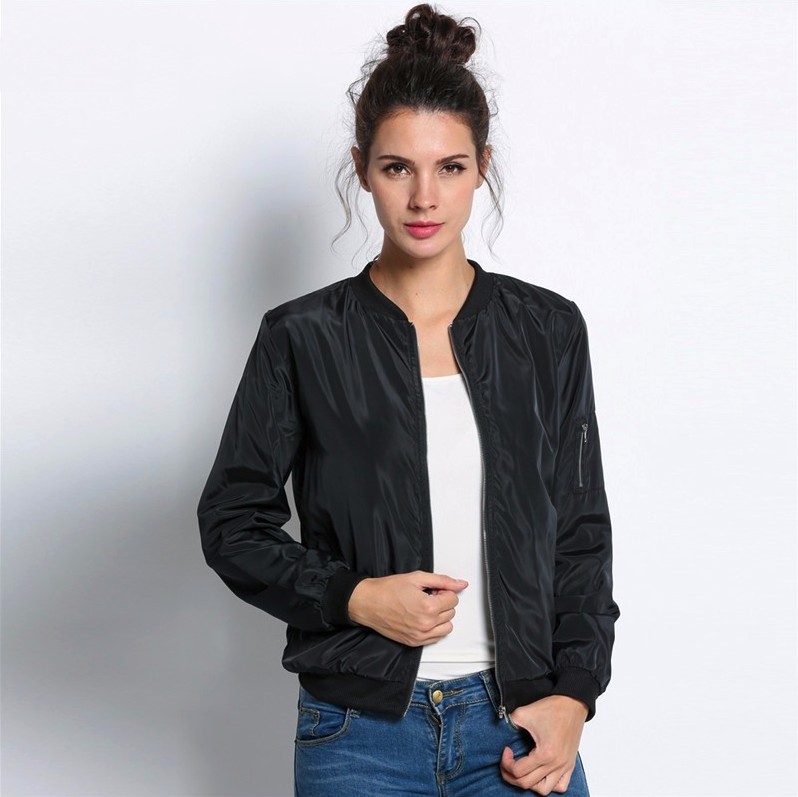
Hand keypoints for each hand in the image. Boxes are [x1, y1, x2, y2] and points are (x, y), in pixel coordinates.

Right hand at [347, 571, 467, 645]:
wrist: (368, 603)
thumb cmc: (388, 589)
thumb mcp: (417, 578)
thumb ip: (442, 580)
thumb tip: (461, 584)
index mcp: (428, 607)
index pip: (453, 599)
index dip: (443, 591)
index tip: (432, 589)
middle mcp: (426, 624)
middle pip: (451, 612)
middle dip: (442, 602)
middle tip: (426, 596)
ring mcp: (420, 636)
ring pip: (447, 626)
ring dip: (440, 616)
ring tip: (425, 607)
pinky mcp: (414, 642)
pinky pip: (436, 637)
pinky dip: (434, 628)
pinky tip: (422, 617)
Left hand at [499, 695, 587, 794]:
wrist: (572, 703)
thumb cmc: (552, 708)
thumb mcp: (523, 713)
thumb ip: (509, 723)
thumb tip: (502, 729)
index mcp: (544, 754)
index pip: (518, 771)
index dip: (506, 763)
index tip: (506, 750)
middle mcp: (556, 764)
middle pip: (527, 783)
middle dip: (511, 775)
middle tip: (507, 762)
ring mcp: (564, 766)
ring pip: (544, 789)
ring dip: (530, 783)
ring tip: (523, 770)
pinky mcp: (570, 765)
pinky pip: (561, 786)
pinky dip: (549, 785)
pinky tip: (540, 774)